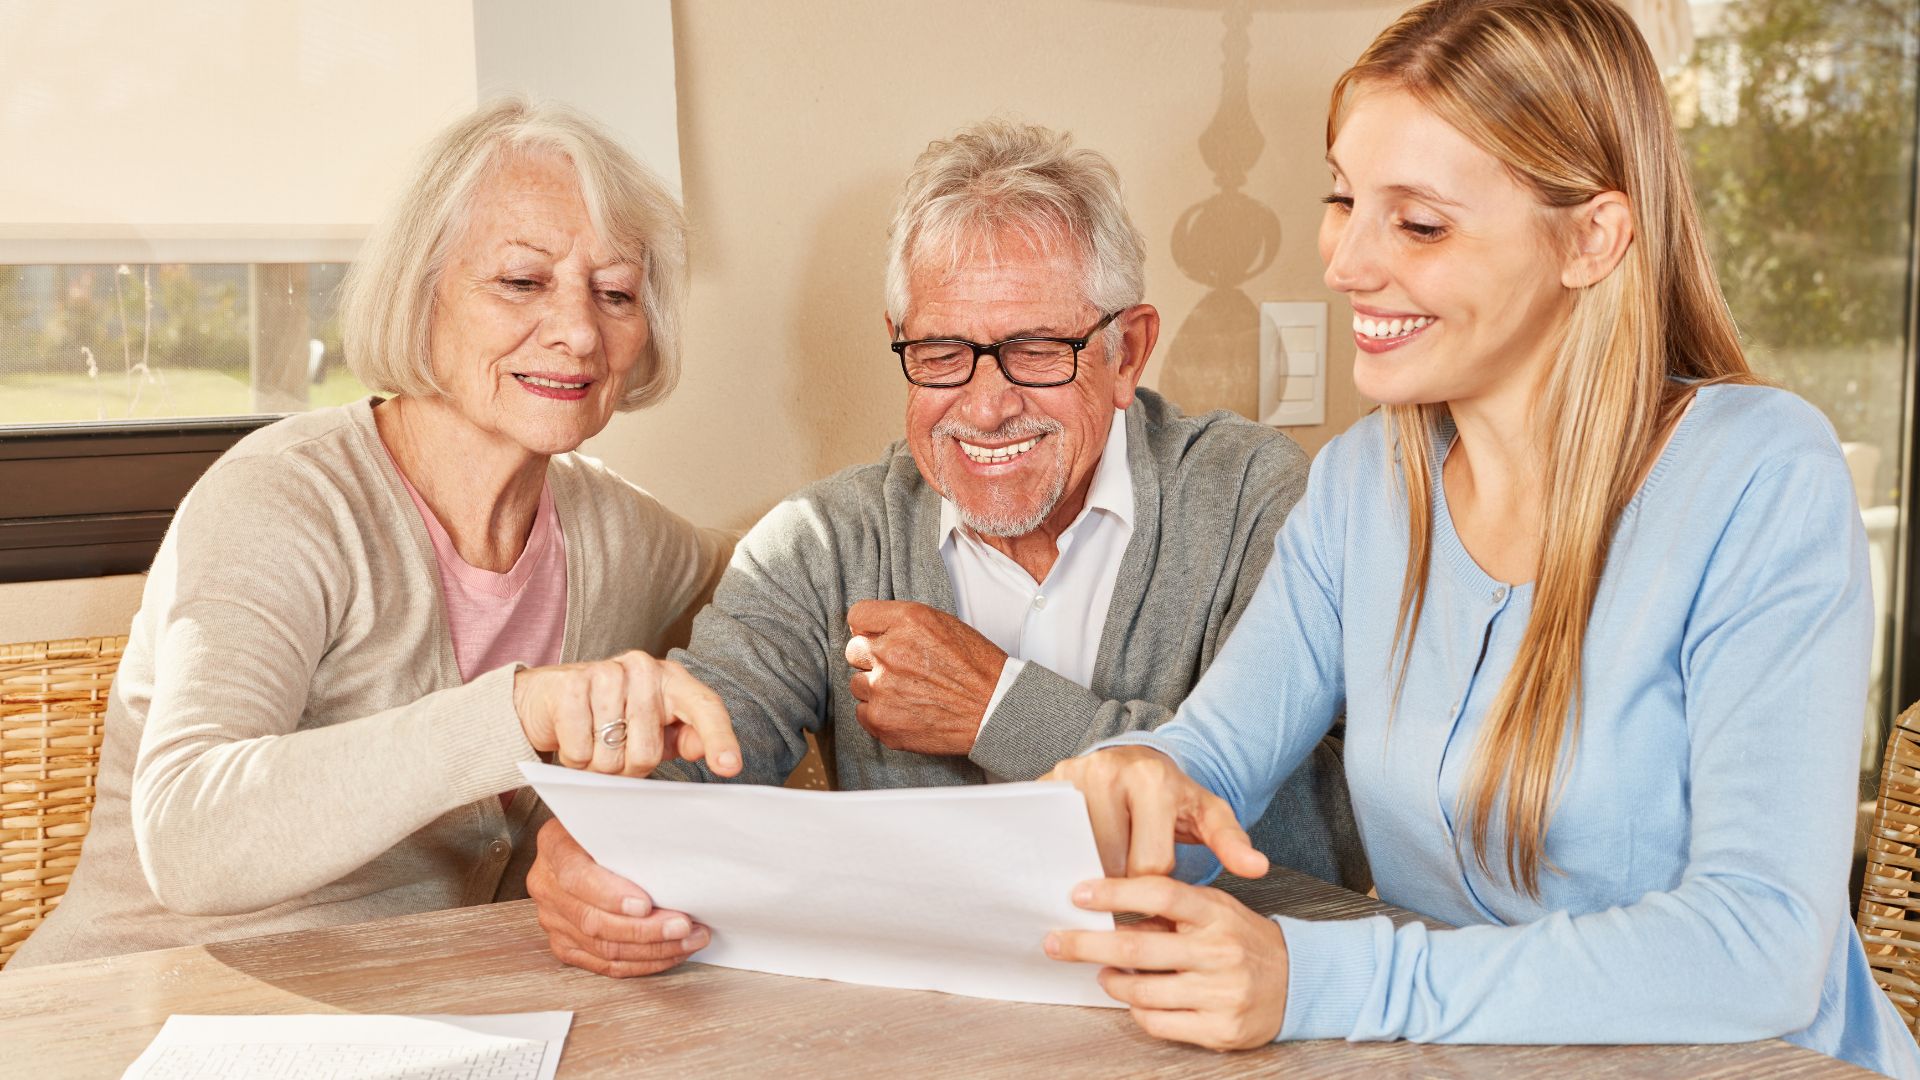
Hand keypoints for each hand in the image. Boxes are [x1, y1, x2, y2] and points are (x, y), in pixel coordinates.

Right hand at [513, 651, 740, 777]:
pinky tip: (571, 735)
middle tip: (613, 750)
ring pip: (612, 755)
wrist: (547, 700)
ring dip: (597, 764)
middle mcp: (643, 667)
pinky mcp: (571, 686)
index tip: (730, 767)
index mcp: (671, 679)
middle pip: (648, 751)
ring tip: (591, 741)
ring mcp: (606, 672)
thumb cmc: (608, 717)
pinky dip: (573, 757)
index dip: (719, 739)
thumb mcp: (653, 728)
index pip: (704, 707)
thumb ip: (683, 737)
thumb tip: (704, 747)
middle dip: (627, 767)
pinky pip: (580, 751)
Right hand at [526, 818, 709, 976]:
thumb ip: (635, 809)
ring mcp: (553, 917)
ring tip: (688, 940)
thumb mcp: (619, 804)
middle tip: (683, 926)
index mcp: (554, 845)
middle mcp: (546, 884)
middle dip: (644, 929)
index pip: (577, 876)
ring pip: (601, 947)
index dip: (610, 895)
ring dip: (652, 949)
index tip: (645, 904)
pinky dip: (641, 962)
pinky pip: (603, 963)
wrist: (594, 836)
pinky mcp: (565, 942)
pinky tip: (669, 953)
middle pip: (592, 919)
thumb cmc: (612, 822)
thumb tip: (671, 816)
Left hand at [844, 600, 1004, 755]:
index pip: (858, 615)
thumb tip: (870, 632)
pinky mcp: (881, 720)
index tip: (876, 637)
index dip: (868, 628)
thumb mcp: (944, 624)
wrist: (995, 711)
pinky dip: (880, 713)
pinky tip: (906, 711)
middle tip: (900, 670)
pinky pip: (862, 713)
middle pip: (854, 651)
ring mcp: (882, 689)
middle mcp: (890, 652)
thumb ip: (903, 623)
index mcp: (908, 621)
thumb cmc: (976, 668)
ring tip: (909, 693)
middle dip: (872, 659)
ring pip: (857, 684)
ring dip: (877, 688)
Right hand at [1041, 746, 1266, 878]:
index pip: (1148, 866)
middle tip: (1130, 874)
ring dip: (1091, 869)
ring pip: (1076, 856)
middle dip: (1122, 880)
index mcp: (1153, 781)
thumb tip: (1257, 868)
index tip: (1158, 883)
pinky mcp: (1046, 785)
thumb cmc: (1174, 797)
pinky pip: (1049, 839)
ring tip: (1108, 863)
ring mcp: (1072, 776)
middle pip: (1109, 863)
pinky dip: (1062, 855)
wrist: (1135, 762)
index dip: (1155, 888)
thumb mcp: (1208, 815)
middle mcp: (1109, 772)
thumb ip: (1232, 842)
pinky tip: (1078, 856)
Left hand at [1045, 876, 1288, 1049]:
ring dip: (1111, 981)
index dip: (1115, 893)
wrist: (1297, 981)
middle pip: (1137, 948)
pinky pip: (1157, 1023)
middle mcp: (1219, 952)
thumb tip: (1106, 908)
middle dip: (1086, 945)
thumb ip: (1169, 908)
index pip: (1159, 894)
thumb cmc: (1242, 940)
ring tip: (1104, 972)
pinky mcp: (1220, 1030)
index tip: (1079, 894)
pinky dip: (1136, 1010)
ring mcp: (1221, 994)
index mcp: (1216, 914)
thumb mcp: (1214, 909)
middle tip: (1057, 942)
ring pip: (1141, 991)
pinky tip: (1135, 998)